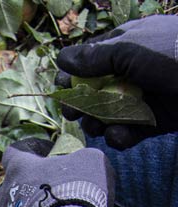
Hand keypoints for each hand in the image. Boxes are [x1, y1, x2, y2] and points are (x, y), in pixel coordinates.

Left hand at [0, 138, 115, 206]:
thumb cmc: (74, 190)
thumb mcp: (90, 160)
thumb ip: (81, 155)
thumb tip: (81, 160)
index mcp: (18, 167)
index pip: (14, 152)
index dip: (29, 151)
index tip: (45, 153)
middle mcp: (6, 192)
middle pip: (12, 182)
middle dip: (29, 180)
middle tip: (51, 183)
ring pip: (16, 206)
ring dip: (31, 204)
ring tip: (53, 206)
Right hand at [56, 15, 177, 147]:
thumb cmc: (173, 54)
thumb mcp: (130, 48)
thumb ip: (94, 57)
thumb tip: (60, 59)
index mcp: (124, 48)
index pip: (87, 63)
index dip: (72, 78)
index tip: (62, 90)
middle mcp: (128, 74)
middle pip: (91, 95)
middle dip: (79, 107)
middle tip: (74, 114)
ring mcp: (139, 99)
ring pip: (104, 117)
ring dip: (96, 124)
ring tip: (100, 125)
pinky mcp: (150, 123)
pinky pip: (125, 134)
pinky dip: (118, 138)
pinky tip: (119, 135)